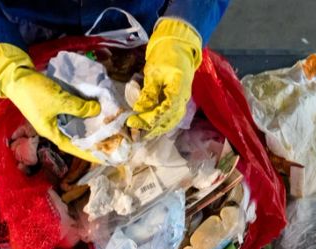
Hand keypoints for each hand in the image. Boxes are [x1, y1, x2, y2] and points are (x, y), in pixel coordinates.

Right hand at [0, 43, 100, 162]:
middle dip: (90, 138)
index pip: (73, 147)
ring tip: (104, 125)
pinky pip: (71, 112)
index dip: (88, 152)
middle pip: (75, 136)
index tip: (103, 156)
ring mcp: (52, 116)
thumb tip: (97, 110)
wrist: (17, 76)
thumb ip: (79, 107)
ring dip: (87, 124)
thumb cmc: (35, 93)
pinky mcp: (53, 105)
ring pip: (74, 124)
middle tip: (109, 140)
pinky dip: (81, 112)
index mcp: (51, 132)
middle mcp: (52, 127)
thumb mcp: (59, 100)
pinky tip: (92, 109)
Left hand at [127, 18, 202, 137]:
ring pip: (171, 121)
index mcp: (179, 89)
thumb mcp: (153, 72)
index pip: (164, 110)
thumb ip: (148, 92)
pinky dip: (160, 123)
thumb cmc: (165, 56)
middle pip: (168, 120)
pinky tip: (150, 128)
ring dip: (156, 129)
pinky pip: (171, 117)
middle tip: (134, 133)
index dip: (148, 119)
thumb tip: (139, 109)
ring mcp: (182, 100)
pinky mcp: (178, 101)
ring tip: (141, 135)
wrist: (178, 47)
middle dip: (151, 128)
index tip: (132, 122)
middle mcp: (183, 98)